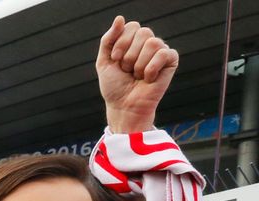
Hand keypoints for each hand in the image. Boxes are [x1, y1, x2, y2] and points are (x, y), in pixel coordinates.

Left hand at [96, 16, 177, 132]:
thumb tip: (119, 18)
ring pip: (153, 43)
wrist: (123, 106)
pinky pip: (164, 53)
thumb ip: (108, 39)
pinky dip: (151, 69)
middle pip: (143, 32)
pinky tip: (149, 79)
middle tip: (127, 70)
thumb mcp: (104, 62)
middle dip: (129, 55)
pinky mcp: (171, 61)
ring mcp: (160, 51)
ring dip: (139, 64)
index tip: (116, 60)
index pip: (131, 26)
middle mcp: (148, 43)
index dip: (121, 43)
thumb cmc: (114, 87)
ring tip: (137, 76)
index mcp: (133, 41)